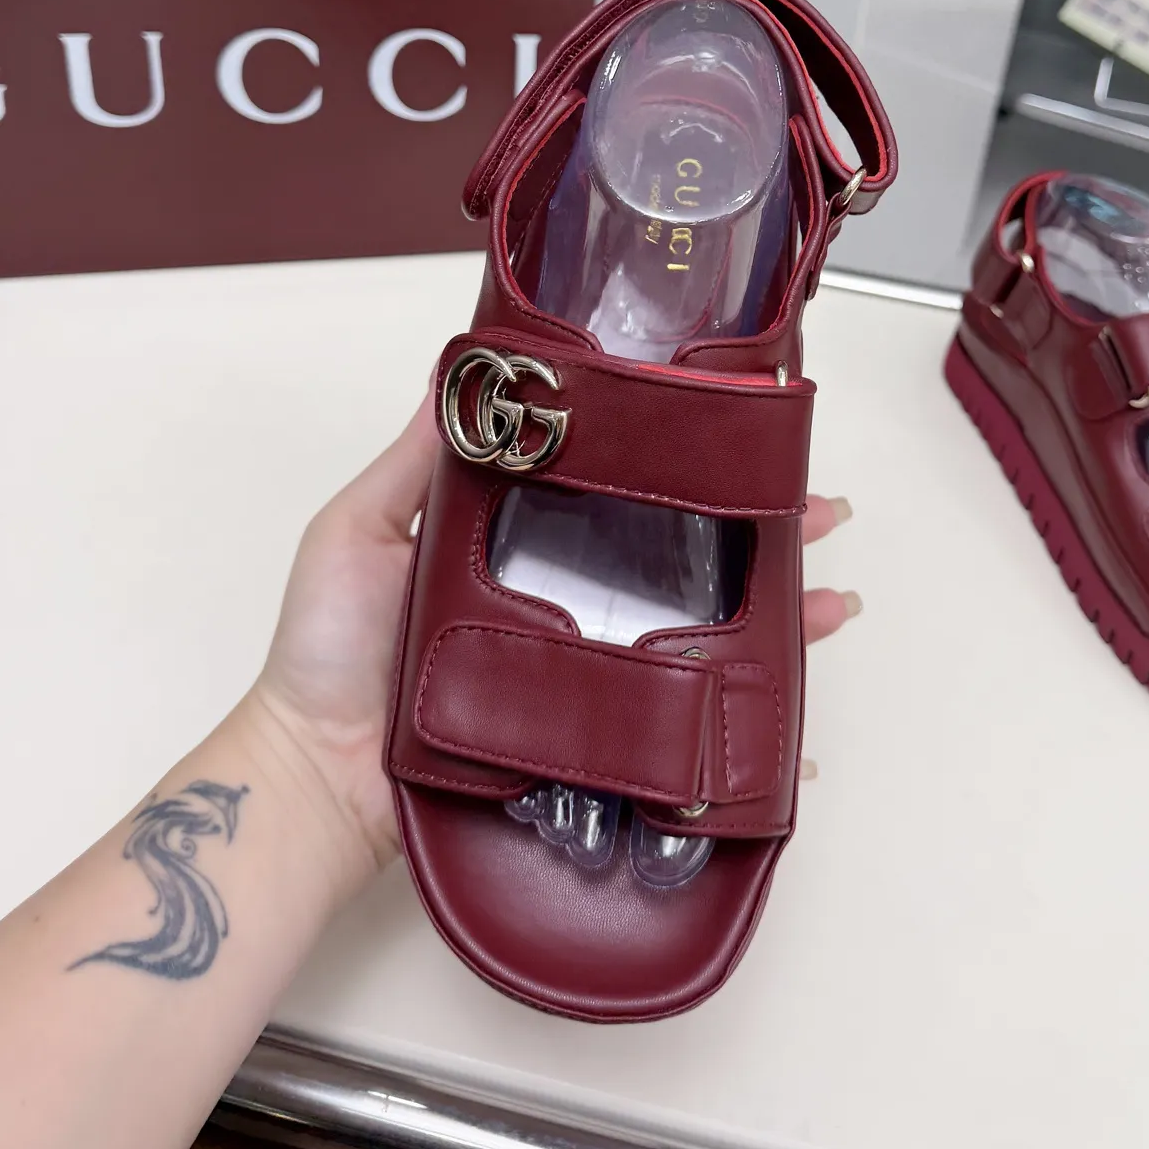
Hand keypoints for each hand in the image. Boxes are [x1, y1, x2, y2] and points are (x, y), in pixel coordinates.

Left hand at [252, 389, 860, 878]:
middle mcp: (569, 606)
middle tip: (821, 513)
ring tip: (832, 600)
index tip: (745, 435)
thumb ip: (414, 460)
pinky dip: (746, 731)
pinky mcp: (591, 743)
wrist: (316, 778)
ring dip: (776, 620)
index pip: (625, 496)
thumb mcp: (360, 530)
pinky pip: (682, 734)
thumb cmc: (328, 654)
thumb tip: (461, 370)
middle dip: (762, 537)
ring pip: (702, 640)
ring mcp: (585, 677)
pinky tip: (794, 726)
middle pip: (685, 564)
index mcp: (526, 546)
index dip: (688, 468)